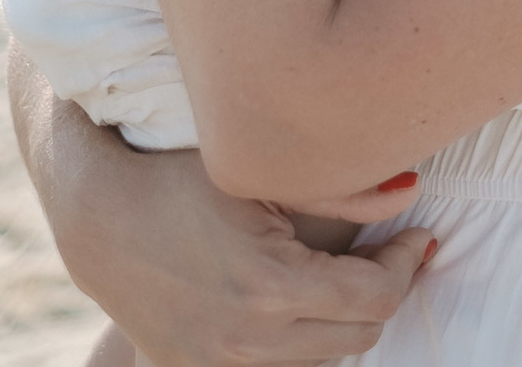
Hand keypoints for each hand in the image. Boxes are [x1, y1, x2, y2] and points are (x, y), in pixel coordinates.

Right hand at [60, 143, 431, 366]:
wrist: (103, 218)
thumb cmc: (187, 178)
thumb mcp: (267, 175)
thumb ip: (346, 191)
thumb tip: (412, 192)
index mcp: (272, 287)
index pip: (376, 297)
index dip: (407, 262)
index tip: (418, 234)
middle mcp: (247, 341)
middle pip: (359, 336)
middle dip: (384, 290)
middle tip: (390, 251)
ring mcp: (219, 366)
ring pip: (323, 359)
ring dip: (345, 319)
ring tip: (347, 272)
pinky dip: (301, 341)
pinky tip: (300, 300)